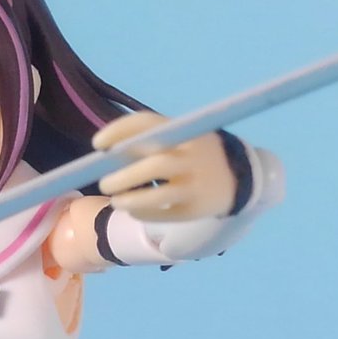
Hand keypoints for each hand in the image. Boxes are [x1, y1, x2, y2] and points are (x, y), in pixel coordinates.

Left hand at [93, 111, 236, 221]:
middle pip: (152, 166)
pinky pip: (165, 213)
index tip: (97, 145)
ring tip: (116, 201)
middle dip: (123, 177)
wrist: (240, 177)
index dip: (117, 132)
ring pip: (158, 195)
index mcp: (183, 132)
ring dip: (130, 199)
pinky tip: (133, 210)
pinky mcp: (198, 208)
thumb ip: (150, 140)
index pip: (146, 125)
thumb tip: (107, 154)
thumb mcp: (181, 136)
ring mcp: (196, 183)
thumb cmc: (195, 153)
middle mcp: (191, 156)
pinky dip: (144, 213)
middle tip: (103, 184)